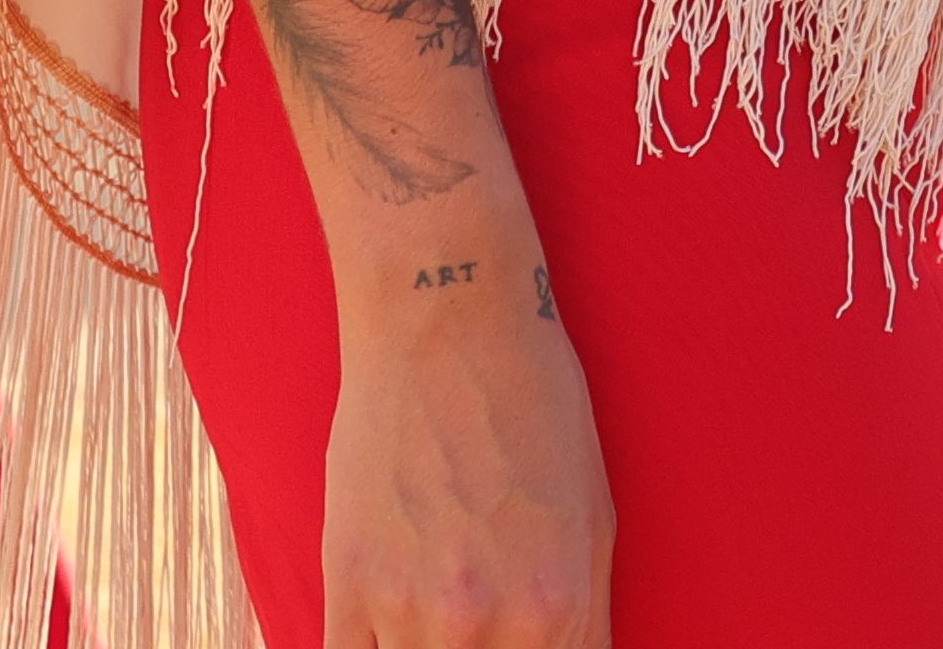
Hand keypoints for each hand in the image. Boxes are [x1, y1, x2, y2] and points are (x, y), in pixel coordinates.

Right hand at [315, 256, 614, 647]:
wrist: (449, 325)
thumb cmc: (535, 407)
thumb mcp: (594, 519)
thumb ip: (581, 619)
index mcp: (558, 608)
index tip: (514, 643)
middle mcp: (483, 623)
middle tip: (475, 622)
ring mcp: (408, 608)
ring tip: (437, 601)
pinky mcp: (347, 583)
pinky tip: (386, 626)